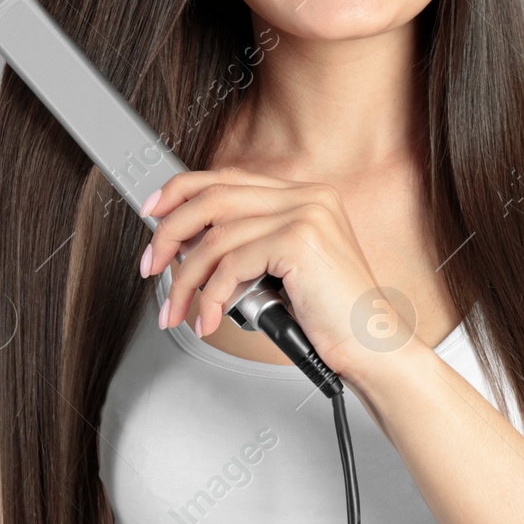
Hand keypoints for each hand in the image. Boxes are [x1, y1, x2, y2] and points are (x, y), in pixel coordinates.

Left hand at [141, 167, 394, 376]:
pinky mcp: (300, 241)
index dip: (182, 192)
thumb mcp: (283, 271)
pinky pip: (231, 264)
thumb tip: (187, 243)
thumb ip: (249, 246)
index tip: (154, 214)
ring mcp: (306, 215)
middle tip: (151, 265)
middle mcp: (307, 196)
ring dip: (186, 279)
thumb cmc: (331, 316)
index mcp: (306, 196)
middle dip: (170, 233)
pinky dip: (212, 297)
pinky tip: (211, 319)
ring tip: (179, 310)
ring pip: (216, 237)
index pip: (229, 178)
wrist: (372, 345)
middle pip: (214, 197)